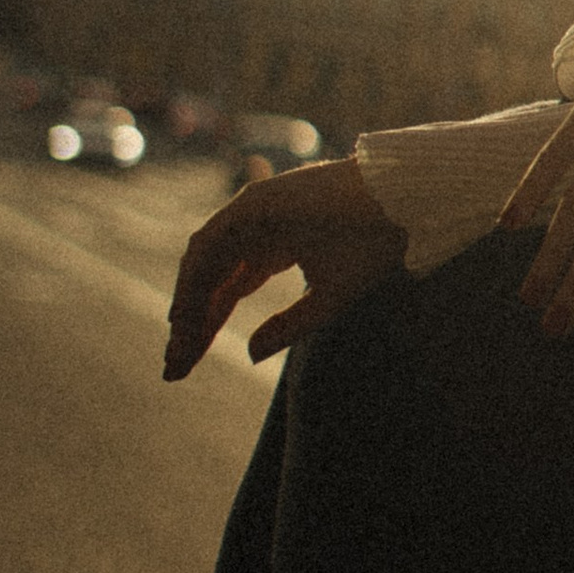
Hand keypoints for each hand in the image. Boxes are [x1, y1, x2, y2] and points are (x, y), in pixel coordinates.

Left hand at [162, 158, 405, 380]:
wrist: (400, 207)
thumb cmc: (373, 247)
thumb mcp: (327, 301)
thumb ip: (287, 326)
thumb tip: (248, 354)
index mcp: (272, 248)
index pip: (226, 291)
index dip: (205, 327)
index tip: (185, 366)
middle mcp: (254, 230)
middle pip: (209, 282)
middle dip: (190, 326)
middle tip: (173, 369)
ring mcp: (250, 213)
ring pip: (203, 263)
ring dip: (187, 305)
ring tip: (179, 347)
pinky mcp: (253, 203)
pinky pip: (211, 243)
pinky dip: (195, 278)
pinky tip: (186, 314)